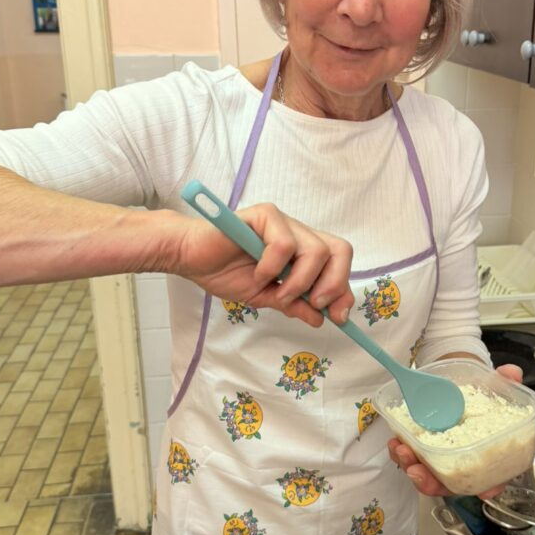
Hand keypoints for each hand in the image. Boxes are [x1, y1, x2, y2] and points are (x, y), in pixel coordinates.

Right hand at [174, 202, 353, 326]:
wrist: (191, 259)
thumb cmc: (225, 272)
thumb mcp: (266, 297)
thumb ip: (294, 305)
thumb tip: (321, 319)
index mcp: (302, 252)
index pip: (339, 264)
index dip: (344, 290)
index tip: (339, 317)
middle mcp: (298, 233)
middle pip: (340, 250)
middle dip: (334, 283)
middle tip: (314, 303)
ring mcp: (283, 222)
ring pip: (316, 250)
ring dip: (300, 281)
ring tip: (277, 291)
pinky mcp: (265, 215)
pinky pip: (285, 244)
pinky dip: (274, 267)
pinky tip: (258, 273)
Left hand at [387, 362, 524, 496]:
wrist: (459, 388)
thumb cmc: (481, 397)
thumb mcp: (496, 387)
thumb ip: (506, 381)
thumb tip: (511, 373)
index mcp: (489, 454)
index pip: (494, 478)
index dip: (490, 487)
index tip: (484, 490)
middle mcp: (465, 464)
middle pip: (452, 484)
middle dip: (433, 482)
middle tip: (418, 471)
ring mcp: (443, 460)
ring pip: (428, 476)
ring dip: (412, 469)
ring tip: (401, 451)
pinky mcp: (424, 451)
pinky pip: (412, 461)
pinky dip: (401, 456)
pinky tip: (395, 443)